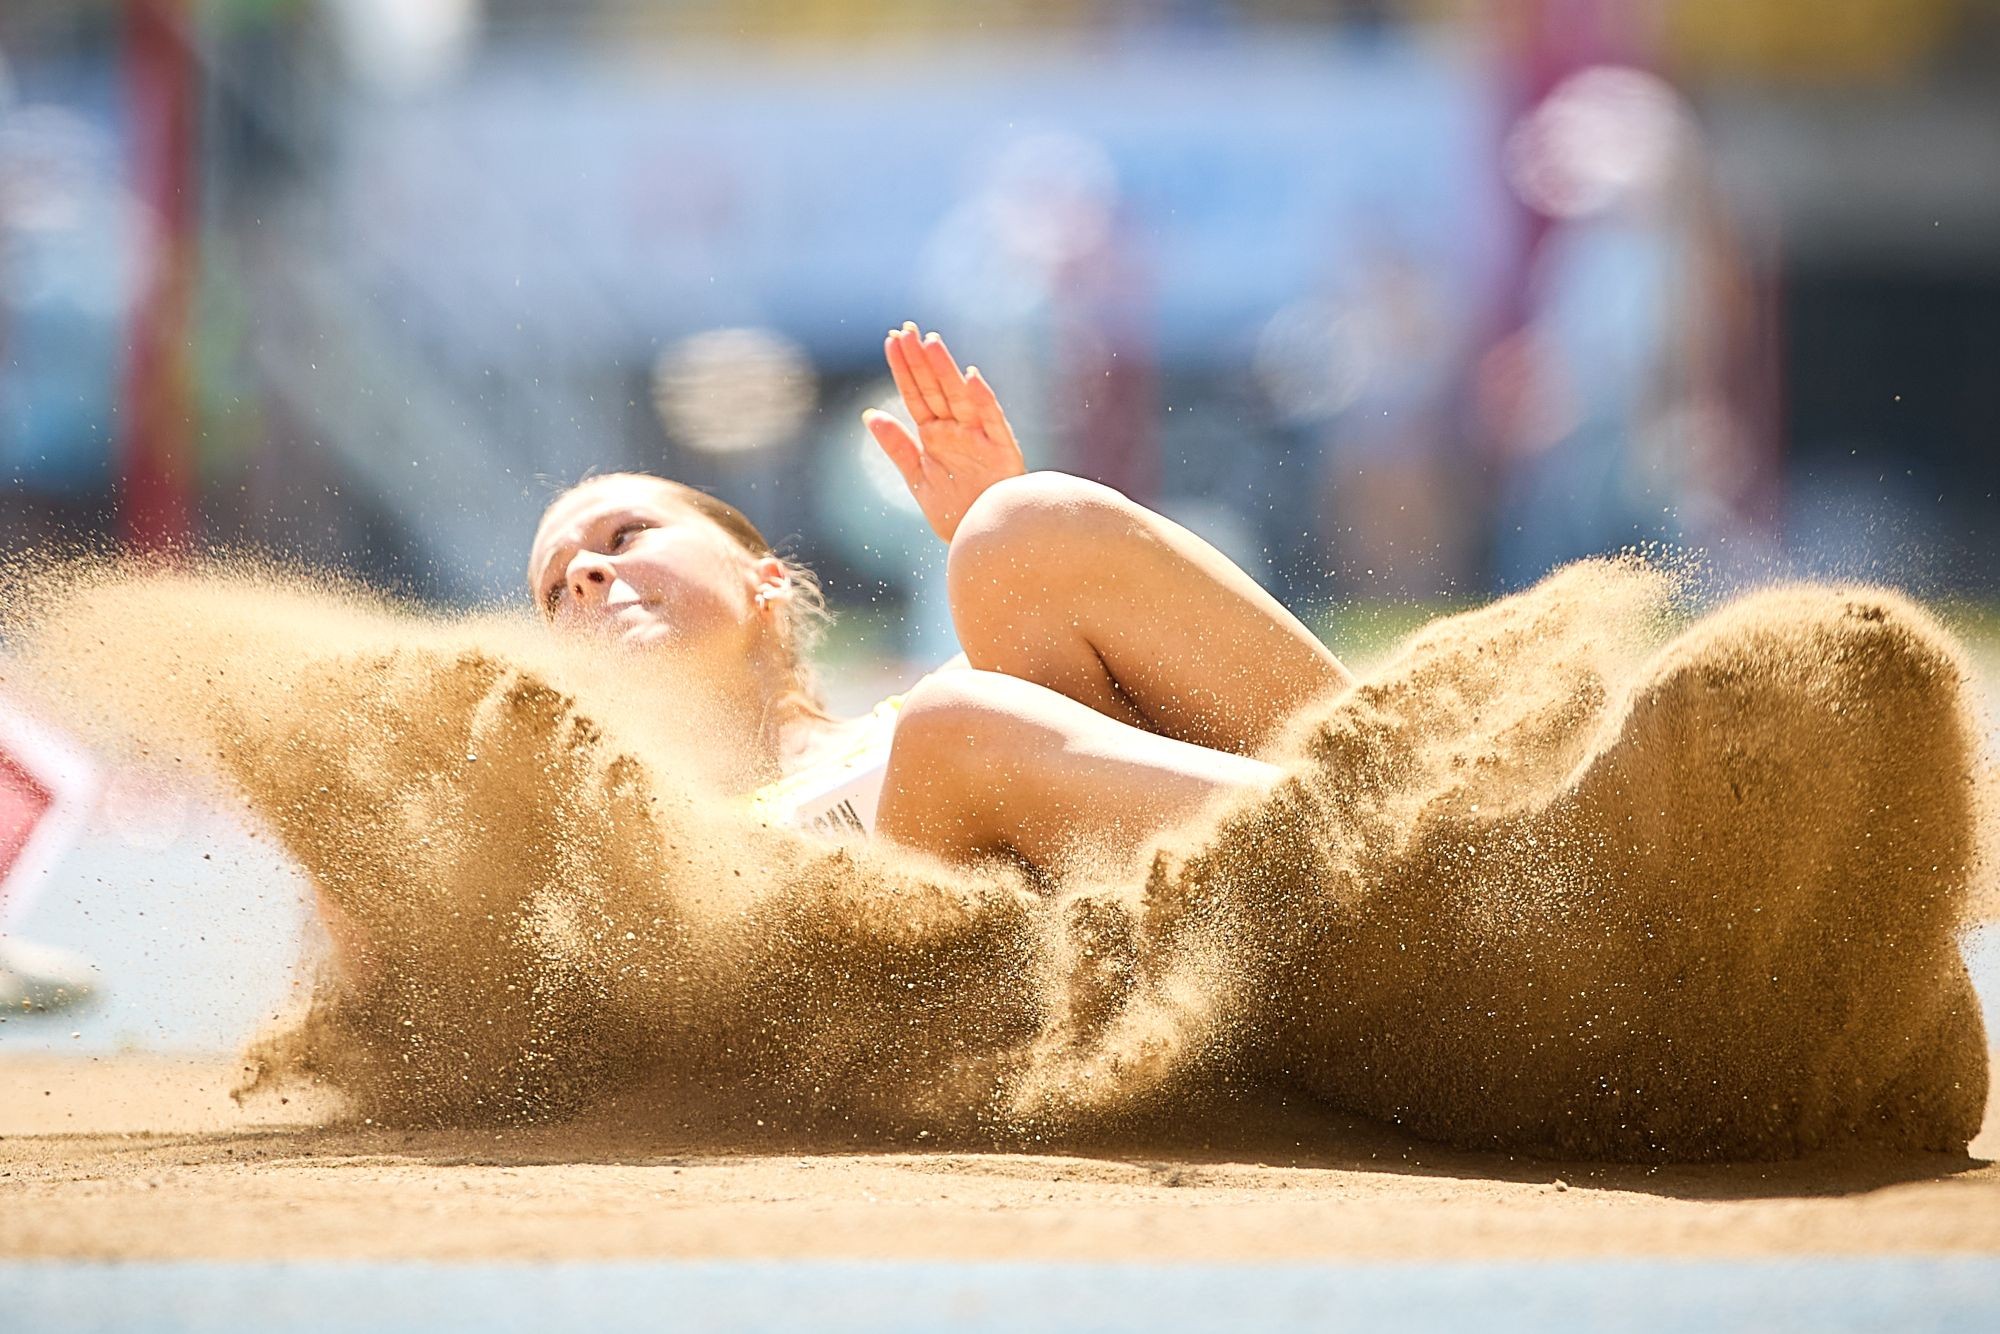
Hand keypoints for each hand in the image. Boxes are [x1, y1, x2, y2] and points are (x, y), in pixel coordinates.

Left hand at [864, 323, 1025, 542]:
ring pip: (960, 397)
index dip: (904, 369)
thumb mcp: (918, 479)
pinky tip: (971, 378)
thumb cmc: (955, 511)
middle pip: (935, 389)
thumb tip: (869, 415)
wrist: (984, 541)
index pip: (915, 395)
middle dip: (921, 360)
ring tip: (931, 343)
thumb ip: (897, 447)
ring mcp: (979, 438)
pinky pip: (992, 422)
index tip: (892, 341)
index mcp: (935, 435)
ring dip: (946, 370)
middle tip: (907, 329)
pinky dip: (982, 400)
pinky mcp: (1002, 451)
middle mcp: (956, 430)